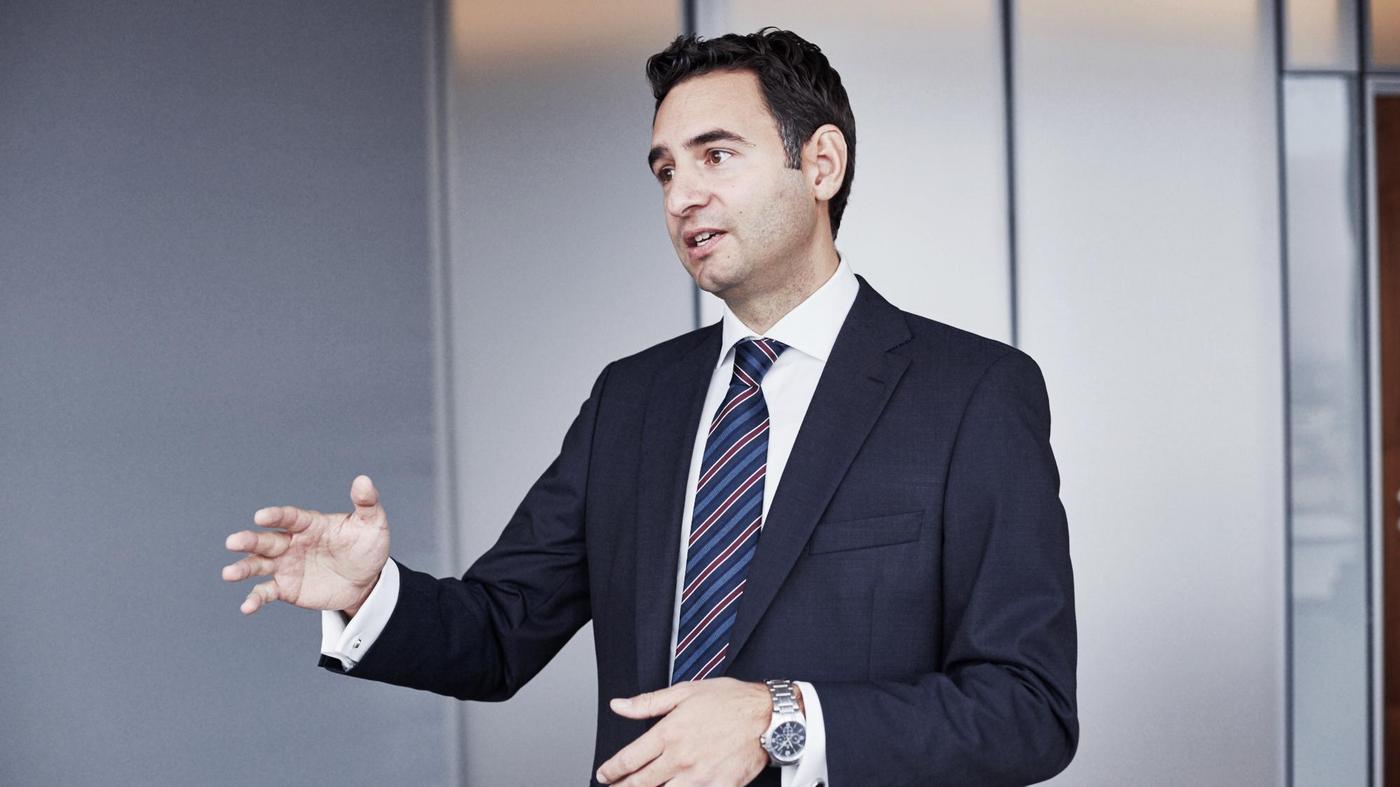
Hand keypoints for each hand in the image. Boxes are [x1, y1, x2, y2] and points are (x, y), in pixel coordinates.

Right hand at [221, 474, 389, 615]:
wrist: (367, 581)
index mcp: (310, 524)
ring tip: (229, 574)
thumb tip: (364, 480)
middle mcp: (292, 542)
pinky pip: (266, 591)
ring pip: (259, 564)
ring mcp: (286, 565)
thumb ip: (367, 503)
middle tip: (233, 542)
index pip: (290, 517)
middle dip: (249, 540)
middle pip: (267, 540)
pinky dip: (255, 598)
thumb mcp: (373, 524)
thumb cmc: (367, 547)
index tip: (261, 516)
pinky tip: (246, 607)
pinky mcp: (286, 588)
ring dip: (244, 567)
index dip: (276, 515)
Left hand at [596, 678, 770, 785]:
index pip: (629, 759)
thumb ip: (648, 703)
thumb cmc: (730, 701)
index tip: (604, 774)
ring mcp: (699, 778)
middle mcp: (680, 759)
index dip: (611, 771)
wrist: (768, 717)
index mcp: (669, 733)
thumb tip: (618, 705)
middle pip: (640, 784)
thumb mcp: (685, 692)